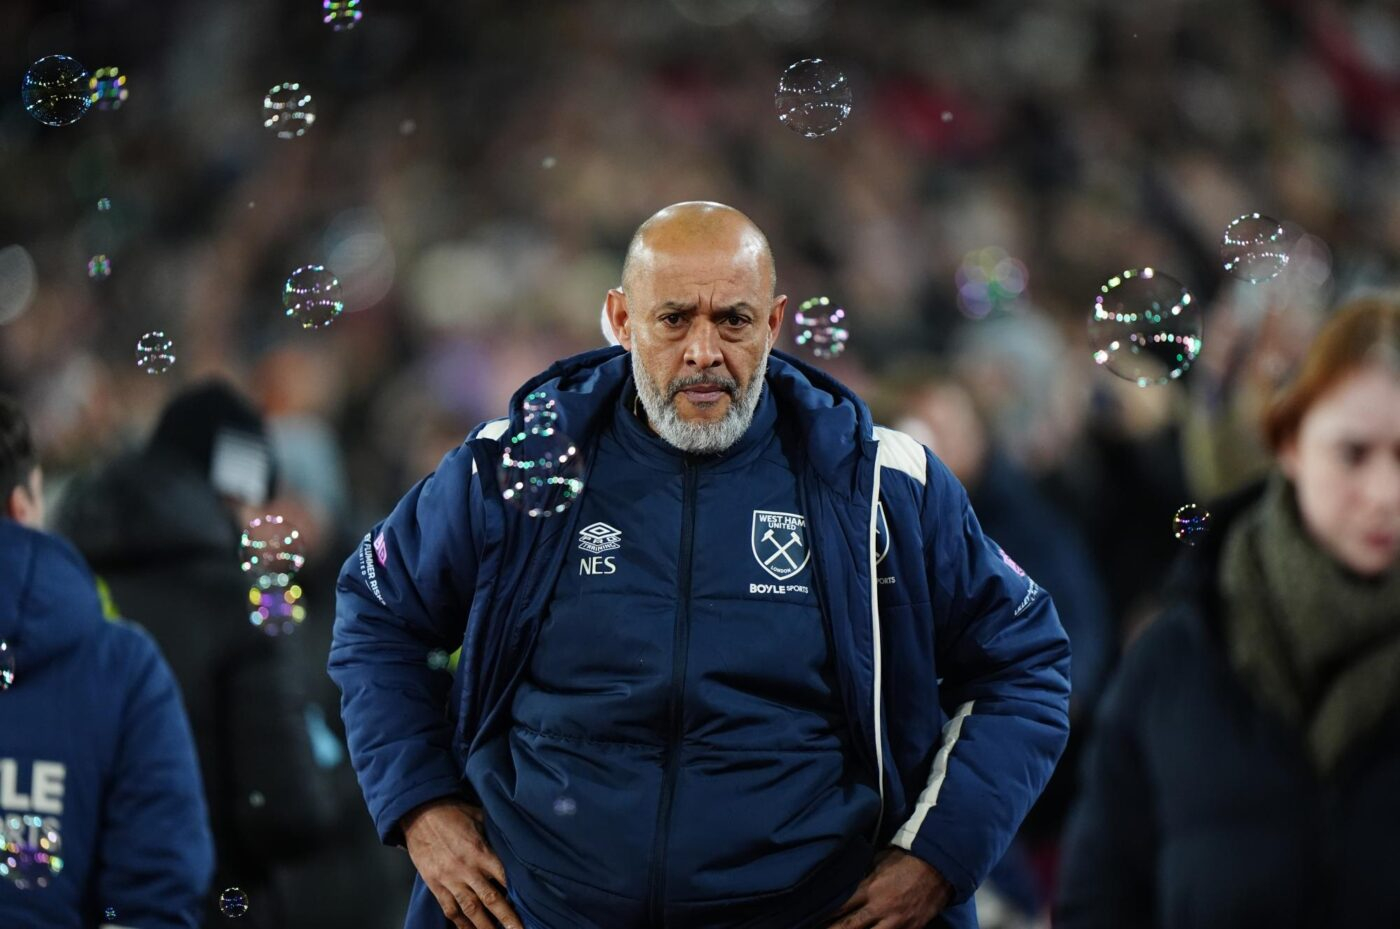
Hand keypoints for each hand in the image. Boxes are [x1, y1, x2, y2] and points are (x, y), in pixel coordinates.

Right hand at [401, 798, 522, 928]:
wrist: (420, 812)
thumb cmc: (453, 812)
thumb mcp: (479, 817)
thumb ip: (494, 834)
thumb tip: (514, 839)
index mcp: (480, 851)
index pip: (504, 876)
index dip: (517, 893)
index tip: (530, 905)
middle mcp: (466, 868)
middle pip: (491, 898)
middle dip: (507, 918)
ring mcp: (450, 878)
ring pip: (470, 909)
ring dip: (484, 926)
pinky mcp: (435, 884)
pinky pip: (449, 908)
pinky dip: (460, 923)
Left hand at [823, 847, 952, 928]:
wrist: (940, 865)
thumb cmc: (906, 858)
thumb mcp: (878, 861)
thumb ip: (862, 876)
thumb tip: (844, 884)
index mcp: (869, 888)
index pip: (839, 907)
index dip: (824, 916)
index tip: (810, 919)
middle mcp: (880, 908)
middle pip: (848, 927)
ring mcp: (897, 922)